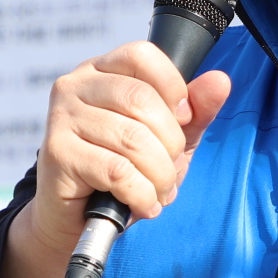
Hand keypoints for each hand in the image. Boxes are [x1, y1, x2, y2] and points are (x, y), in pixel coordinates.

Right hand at [1, 43, 230, 277]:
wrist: (76, 221)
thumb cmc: (122, 173)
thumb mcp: (169, 140)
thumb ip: (196, 111)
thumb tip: (220, 82)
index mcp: (102, 71)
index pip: (142, 56)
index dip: (173, 90)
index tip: (181, 123)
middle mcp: (75, 86)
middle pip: (141, 99)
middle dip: (170, 143)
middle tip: (170, 170)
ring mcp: (62, 117)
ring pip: (132, 138)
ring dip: (159, 176)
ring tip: (158, 193)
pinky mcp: (57, 154)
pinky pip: (117, 171)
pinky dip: (142, 195)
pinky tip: (143, 205)